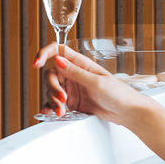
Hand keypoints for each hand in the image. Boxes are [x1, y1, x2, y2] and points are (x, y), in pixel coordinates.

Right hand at [32, 42, 151, 121]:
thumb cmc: (118, 93)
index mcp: (81, 63)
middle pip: (51, 74)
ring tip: (61, 111)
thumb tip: (58, 60)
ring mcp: (73, 88)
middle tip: (61, 99)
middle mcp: (74, 74)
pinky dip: (51, 108)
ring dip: (53, 100)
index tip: (37, 63)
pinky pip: (56, 103)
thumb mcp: (96, 82)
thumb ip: (76, 72)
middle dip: (52, 88)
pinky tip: (51, 113)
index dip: (45, 53)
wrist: (127, 112)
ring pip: (52, 90)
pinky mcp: (73, 102)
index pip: (58, 51)